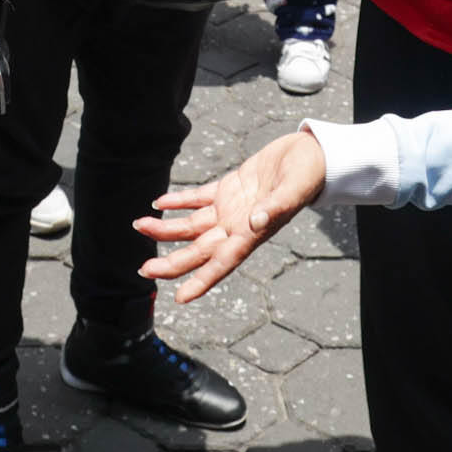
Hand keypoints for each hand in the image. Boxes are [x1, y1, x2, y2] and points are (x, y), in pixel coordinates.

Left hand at [136, 131, 327, 301]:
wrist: (312, 154)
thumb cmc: (308, 175)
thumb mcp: (294, 189)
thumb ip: (275, 208)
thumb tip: (254, 223)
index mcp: (252, 233)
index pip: (222, 263)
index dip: (201, 281)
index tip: (180, 297)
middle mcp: (237, 226)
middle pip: (198, 250)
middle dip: (171, 262)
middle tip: (144, 270)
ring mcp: (231, 208)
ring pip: (192, 225)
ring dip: (166, 228)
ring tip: (140, 226)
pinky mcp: (228, 188)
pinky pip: (198, 198)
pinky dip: (179, 201)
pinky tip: (160, 202)